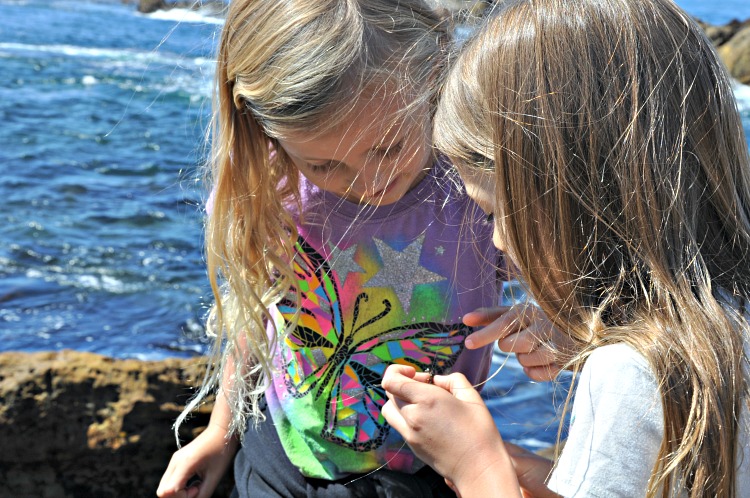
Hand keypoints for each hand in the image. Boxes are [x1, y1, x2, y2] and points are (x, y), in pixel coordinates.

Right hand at [157, 423, 238, 497]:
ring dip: (179, 492)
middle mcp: (175, 461)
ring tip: (197, 485)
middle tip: (196, 489)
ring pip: (165, 486)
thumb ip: (203, 494)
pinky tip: (195, 481)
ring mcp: (174, 461)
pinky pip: (171, 480)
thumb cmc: (222, 452)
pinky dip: (180, 486)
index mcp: (184, 463)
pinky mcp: (177, 461)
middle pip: (162, 491)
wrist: (221, 430)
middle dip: (178, 496)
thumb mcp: (215, 476)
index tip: (197, 489)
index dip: (182, 497)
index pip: (168, 491)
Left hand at [382, 365, 521, 497]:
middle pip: (390, 393)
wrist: (478, 468)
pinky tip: (427, 418)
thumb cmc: (479, 431)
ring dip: (399, 401)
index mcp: (426, 400)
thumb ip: (452, 380)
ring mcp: (409, 434)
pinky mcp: (412, 446)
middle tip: (425, 386)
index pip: (391, 381)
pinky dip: (405, 416)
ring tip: (421, 402)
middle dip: (403, 384)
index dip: (397, 371)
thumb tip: (438, 380)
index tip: (414, 372)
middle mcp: (412, 416)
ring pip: (389, 411)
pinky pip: (399, 425)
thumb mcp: (471, 397)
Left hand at [463, 305, 566, 380]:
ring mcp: (557, 342)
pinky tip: (542, 362)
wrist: (580, 334)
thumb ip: (491, 316)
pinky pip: (538, 374)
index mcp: (530, 310)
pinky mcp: (565, 360)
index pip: (502, 323)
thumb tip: (465, 319)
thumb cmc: (539, 323)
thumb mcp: (517, 314)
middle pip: (510, 345)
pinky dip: (535, 372)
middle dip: (511, 347)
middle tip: (523, 340)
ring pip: (524, 360)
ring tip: (535, 349)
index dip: (484, 334)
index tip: (468, 343)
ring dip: (524, 359)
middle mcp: (544, 324)